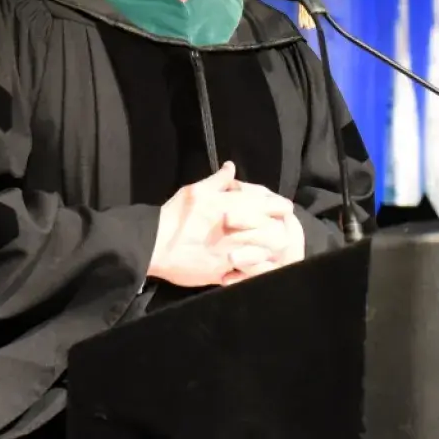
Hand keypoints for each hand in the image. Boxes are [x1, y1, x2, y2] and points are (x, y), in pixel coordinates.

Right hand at [147, 164, 294, 286]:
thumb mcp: (195, 191)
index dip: (280, 206)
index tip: (283, 209)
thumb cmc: (174, 216)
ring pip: (266, 251)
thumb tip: (231, 167)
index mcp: (231, 205)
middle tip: (283, 230)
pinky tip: (259, 265)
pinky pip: (250, 271)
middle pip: (274, 229)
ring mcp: (232, 251)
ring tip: (272, 248)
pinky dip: (258, 267)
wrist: (155, 246)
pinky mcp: (225, 271)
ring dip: (272, 249)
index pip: (269, 204)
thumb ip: (218, 181)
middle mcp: (236, 228)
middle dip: (281, 229)